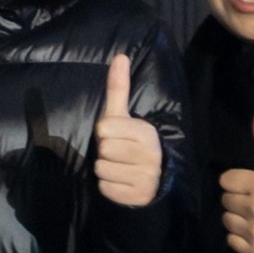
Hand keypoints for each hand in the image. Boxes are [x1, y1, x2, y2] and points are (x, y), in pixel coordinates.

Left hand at [91, 47, 164, 211]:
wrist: (151, 178)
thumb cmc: (130, 142)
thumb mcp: (124, 116)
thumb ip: (119, 88)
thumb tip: (120, 56)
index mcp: (147, 132)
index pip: (104, 129)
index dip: (105, 132)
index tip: (117, 136)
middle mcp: (151, 155)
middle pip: (103, 149)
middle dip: (105, 151)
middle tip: (119, 153)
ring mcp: (146, 178)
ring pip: (102, 169)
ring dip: (106, 169)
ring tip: (121, 167)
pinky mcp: (137, 196)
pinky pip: (106, 188)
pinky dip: (109, 186)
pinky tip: (122, 182)